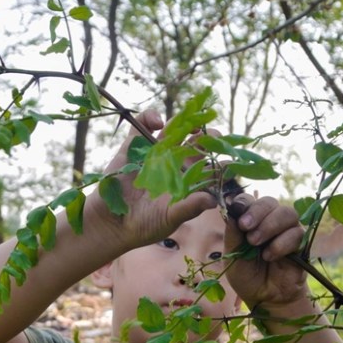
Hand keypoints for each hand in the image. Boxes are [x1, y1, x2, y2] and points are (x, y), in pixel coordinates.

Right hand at [85, 110, 217, 250]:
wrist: (113, 224)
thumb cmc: (145, 225)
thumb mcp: (170, 218)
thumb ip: (190, 208)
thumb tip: (213, 200)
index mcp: (189, 180)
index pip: (212, 165)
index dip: (222, 160)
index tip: (229, 158)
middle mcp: (176, 163)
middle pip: (199, 143)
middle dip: (209, 137)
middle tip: (213, 137)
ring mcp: (157, 153)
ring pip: (176, 129)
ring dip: (186, 122)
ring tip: (193, 123)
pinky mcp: (135, 145)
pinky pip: (143, 124)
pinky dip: (150, 117)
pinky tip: (158, 124)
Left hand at [224, 193, 307, 311]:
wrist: (265, 298)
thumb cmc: (247, 276)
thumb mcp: (233, 256)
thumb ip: (233, 234)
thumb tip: (230, 211)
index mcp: (250, 220)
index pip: (249, 200)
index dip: (244, 201)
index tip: (237, 210)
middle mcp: (270, 220)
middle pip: (270, 201)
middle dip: (257, 212)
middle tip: (246, 227)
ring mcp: (287, 230)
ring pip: (287, 213)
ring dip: (270, 225)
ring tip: (256, 243)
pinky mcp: (300, 243)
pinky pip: (297, 233)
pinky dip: (281, 243)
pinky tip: (270, 256)